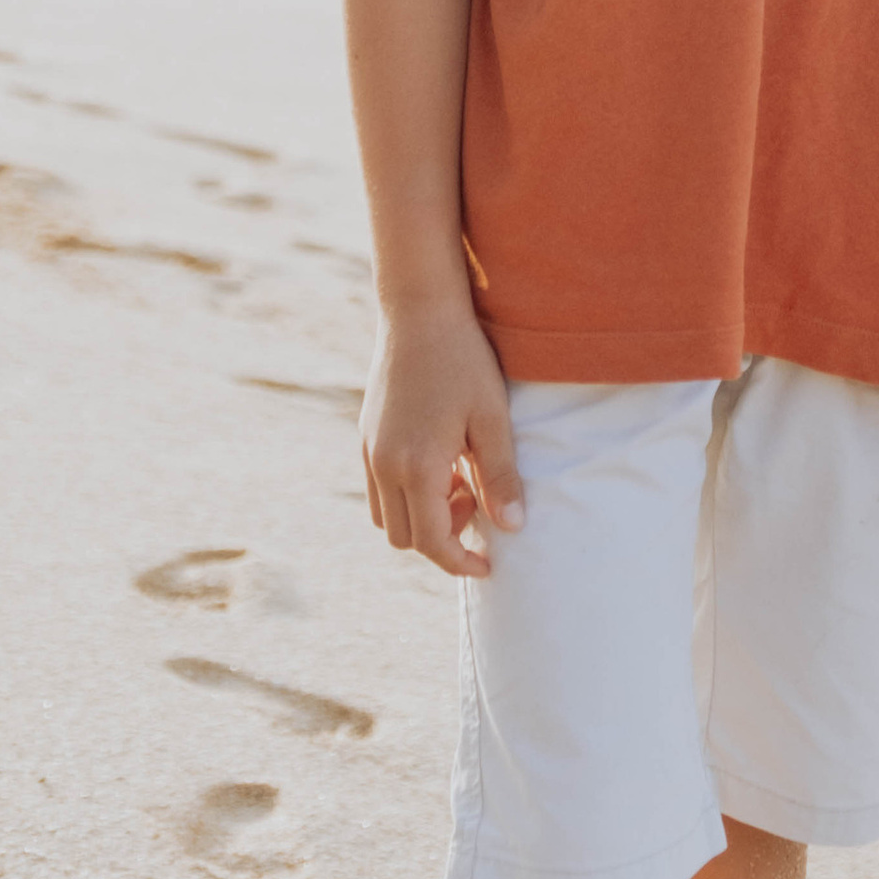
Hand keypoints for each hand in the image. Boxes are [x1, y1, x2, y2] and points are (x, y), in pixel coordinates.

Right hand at [360, 298, 521, 576]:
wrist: (420, 313)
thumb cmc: (463, 362)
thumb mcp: (492, 419)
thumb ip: (500, 477)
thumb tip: (512, 529)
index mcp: (416, 466)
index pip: (431, 542)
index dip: (460, 562)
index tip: (488, 565)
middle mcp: (384, 465)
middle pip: (405, 538)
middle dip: (442, 540)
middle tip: (475, 504)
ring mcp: (369, 452)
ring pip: (387, 518)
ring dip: (422, 518)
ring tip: (458, 481)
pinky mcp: (366, 438)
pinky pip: (379, 490)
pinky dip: (407, 495)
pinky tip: (439, 461)